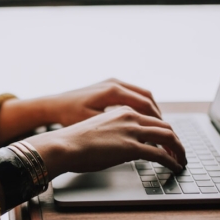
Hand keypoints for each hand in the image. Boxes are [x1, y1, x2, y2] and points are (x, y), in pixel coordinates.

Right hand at [25, 106, 185, 179]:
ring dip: (179, 150)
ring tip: (181, 160)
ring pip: (168, 137)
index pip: (151, 118)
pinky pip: (160, 154)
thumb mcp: (98, 131)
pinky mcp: (131, 147)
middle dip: (176, 140)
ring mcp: (132, 131)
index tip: (167, 141)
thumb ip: (114, 134)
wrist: (63, 145)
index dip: (163, 131)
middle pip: (164, 126)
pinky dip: (172, 161)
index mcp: (122, 111)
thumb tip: (121, 148)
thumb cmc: (73, 141)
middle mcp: (130, 117)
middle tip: (179, 152)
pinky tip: (175, 167)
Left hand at [45, 78, 161, 126]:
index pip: (145, 105)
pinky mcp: (109, 85)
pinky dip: (141, 106)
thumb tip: (138, 138)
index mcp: (113, 91)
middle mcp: (115, 83)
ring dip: (151, 110)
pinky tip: (142, 119)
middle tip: (165, 131)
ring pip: (142, 94)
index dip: (157, 121)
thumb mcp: (93, 124)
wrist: (54, 105)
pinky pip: (132, 94)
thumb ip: (116, 128)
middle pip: (147, 98)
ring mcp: (112, 82)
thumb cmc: (69, 116)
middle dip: (158, 116)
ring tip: (157, 126)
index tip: (164, 133)